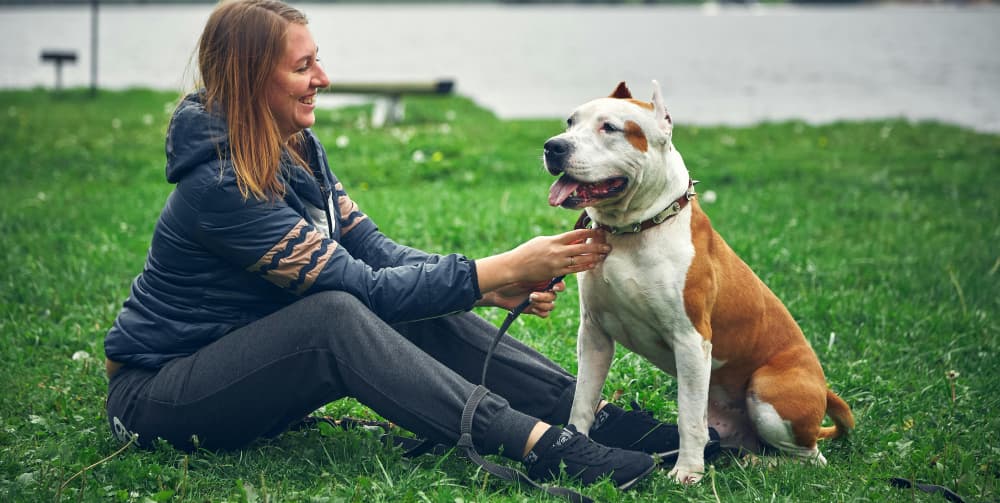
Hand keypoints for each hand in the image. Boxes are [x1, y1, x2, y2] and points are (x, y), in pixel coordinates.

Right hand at [475, 228, 610, 294]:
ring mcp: (558, 263)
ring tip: (604, 255)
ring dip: (594, 257)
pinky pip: (574, 269)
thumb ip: (558, 240)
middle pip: (583, 247)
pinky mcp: (556, 273)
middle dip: (597, 246)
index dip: (590, 232)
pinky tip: (593, 264)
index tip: (599, 231)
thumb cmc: (528, 252)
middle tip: (608, 245)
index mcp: (554, 240)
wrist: (516, 266)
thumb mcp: (543, 241)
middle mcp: (558, 251)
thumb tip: (573, 239)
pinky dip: (585, 266)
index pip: (576, 234)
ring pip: (581, 260)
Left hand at [477, 280, 566, 317]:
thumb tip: (551, 268)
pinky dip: (540, 311)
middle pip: (555, 295)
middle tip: (533, 295)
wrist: (498, 291)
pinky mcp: (535, 309)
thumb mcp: (524, 272)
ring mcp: (540, 300)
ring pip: (551, 305)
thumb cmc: (509, 278)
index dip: (559, 286)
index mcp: (544, 278)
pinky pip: (545, 314)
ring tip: (530, 299)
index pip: (559, 283)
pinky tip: (532, 307)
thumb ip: (537, 271)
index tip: (554, 287)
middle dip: (546, 296)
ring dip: (542, 304)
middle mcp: (544, 289)